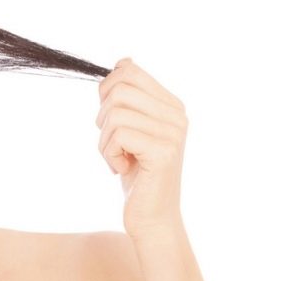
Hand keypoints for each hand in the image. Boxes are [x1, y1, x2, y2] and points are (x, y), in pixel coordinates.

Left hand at [96, 57, 188, 236]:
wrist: (151, 218)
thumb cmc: (136, 175)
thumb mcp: (129, 131)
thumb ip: (126, 100)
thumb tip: (121, 63)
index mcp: (171, 105)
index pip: (129, 70)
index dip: (106, 91)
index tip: (109, 120)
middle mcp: (177, 115)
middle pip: (118, 89)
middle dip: (102, 118)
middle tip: (113, 144)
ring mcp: (173, 132)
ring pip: (115, 114)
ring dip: (104, 142)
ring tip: (118, 159)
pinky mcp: (163, 151)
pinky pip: (119, 135)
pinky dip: (109, 155)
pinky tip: (122, 169)